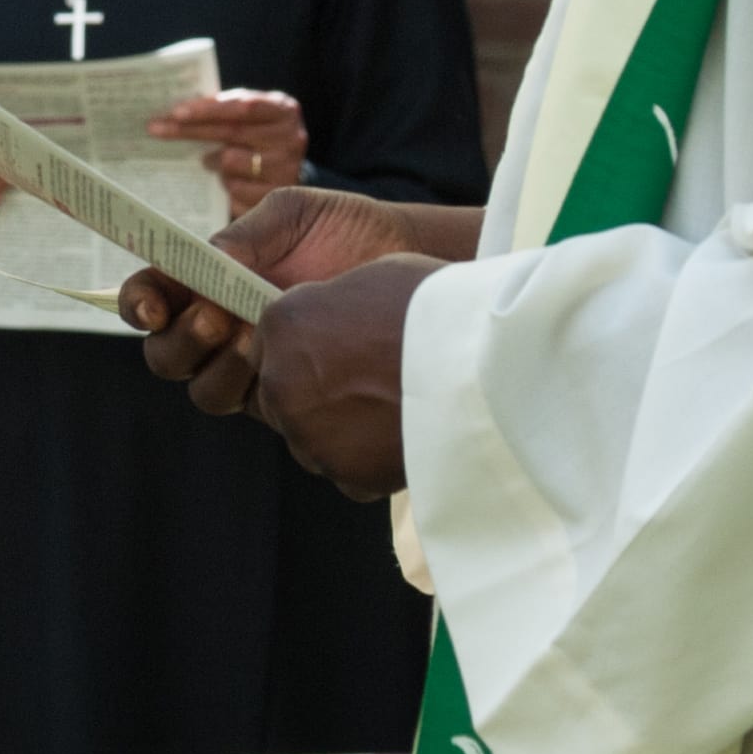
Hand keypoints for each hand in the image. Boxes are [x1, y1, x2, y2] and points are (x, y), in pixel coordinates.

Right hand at [118, 185, 430, 412]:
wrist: (406, 261)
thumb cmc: (343, 230)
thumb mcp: (292, 215)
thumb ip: (246, 236)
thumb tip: (209, 262)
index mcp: (204, 281)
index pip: (151, 298)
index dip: (140, 305)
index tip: (153, 306)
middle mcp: (217, 328)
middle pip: (166, 356)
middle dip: (181, 341)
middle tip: (217, 318)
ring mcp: (250, 365)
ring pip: (206, 391)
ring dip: (221, 370)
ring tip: (258, 339)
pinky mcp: (289, 394)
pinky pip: (258, 408)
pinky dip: (266, 390)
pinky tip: (296, 362)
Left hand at [146, 88, 308, 217]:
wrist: (285, 173)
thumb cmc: (257, 137)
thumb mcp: (249, 117)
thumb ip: (223, 109)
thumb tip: (174, 110)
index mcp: (283, 110)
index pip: (244, 105)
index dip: (209, 108)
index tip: (176, 111)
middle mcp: (290, 138)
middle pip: (232, 132)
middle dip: (190, 130)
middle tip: (156, 128)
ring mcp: (286, 169)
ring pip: (231, 162)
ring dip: (213, 162)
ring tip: (210, 161)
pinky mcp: (274, 197)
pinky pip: (235, 189)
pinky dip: (225, 185)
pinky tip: (226, 181)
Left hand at [247, 253, 439, 500]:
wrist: (481, 365)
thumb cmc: (436, 307)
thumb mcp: (374, 277)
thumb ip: (335, 305)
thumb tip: (334, 323)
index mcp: (283, 324)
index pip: (271, 344)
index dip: (307, 348)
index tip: (339, 351)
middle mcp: (281, 383)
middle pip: (285, 397)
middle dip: (317, 393)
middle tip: (371, 384)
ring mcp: (310, 436)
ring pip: (314, 439)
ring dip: (343, 430)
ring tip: (396, 410)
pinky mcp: (346, 476)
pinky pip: (350, 472)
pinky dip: (373, 461)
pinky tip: (407, 436)